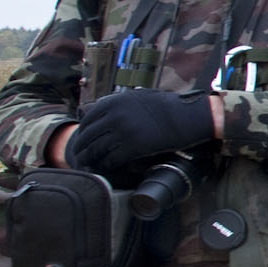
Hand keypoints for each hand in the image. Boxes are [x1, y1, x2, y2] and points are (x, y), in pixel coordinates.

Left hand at [67, 91, 214, 176]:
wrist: (187, 116)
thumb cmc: (167, 107)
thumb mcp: (138, 97)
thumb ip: (118, 103)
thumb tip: (101, 108)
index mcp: (113, 102)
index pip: (87, 120)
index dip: (83, 133)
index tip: (83, 141)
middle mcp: (114, 116)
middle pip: (88, 136)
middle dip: (81, 149)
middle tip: (79, 157)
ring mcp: (123, 132)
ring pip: (96, 150)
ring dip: (90, 160)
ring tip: (88, 166)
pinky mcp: (133, 148)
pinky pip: (111, 159)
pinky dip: (105, 166)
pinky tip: (104, 169)